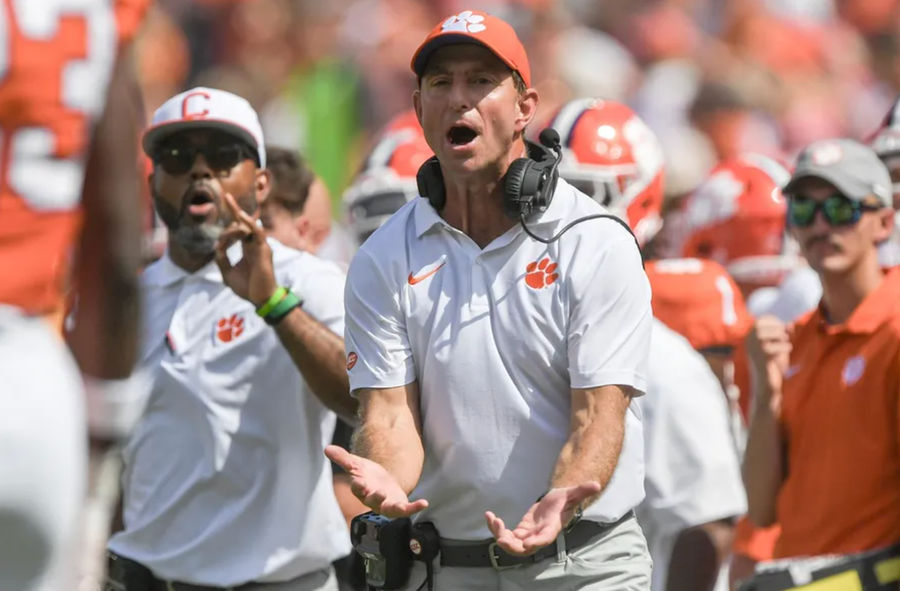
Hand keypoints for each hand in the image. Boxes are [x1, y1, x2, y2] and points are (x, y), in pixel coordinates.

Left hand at [214, 193, 277, 306]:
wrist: (260, 299)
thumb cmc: (247, 288)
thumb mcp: (227, 273)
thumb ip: (221, 259)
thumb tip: (216, 246)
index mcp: (247, 249)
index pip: (239, 230)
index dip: (228, 227)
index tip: (219, 237)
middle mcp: (254, 245)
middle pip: (244, 223)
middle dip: (235, 209)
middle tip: (226, 196)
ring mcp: (260, 246)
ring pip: (249, 226)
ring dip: (238, 215)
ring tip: (229, 201)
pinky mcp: (264, 250)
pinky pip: (257, 233)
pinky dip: (250, 223)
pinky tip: (241, 215)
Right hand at [325, 445, 428, 517]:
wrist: (383, 484)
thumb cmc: (367, 476)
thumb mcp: (357, 464)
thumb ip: (343, 458)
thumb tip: (326, 448)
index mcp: (361, 488)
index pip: (357, 488)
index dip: (357, 486)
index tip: (358, 481)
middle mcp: (372, 499)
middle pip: (371, 500)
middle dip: (374, 497)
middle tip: (376, 492)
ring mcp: (386, 504)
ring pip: (388, 508)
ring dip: (393, 507)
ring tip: (400, 506)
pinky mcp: (399, 506)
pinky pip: (407, 509)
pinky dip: (415, 507)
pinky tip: (424, 503)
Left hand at [484, 482, 600, 555]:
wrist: (556, 502)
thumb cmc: (565, 499)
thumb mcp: (572, 493)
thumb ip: (582, 490)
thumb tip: (596, 484)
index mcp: (551, 528)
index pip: (544, 539)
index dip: (535, 542)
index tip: (525, 543)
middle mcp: (538, 536)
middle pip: (524, 549)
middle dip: (511, 546)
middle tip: (500, 538)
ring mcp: (528, 535)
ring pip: (511, 544)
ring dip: (499, 535)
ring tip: (492, 519)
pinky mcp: (520, 531)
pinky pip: (505, 534)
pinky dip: (496, 527)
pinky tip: (489, 515)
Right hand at [746, 315, 792, 400]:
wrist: (767, 387)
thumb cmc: (773, 366)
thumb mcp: (777, 347)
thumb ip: (781, 335)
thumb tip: (789, 323)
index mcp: (750, 338)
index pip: (760, 320)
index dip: (774, 320)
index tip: (785, 326)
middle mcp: (748, 343)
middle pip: (761, 325)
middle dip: (777, 328)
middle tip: (786, 337)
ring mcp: (753, 351)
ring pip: (766, 334)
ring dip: (780, 336)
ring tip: (786, 344)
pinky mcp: (760, 359)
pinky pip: (772, 347)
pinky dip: (783, 347)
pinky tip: (787, 350)